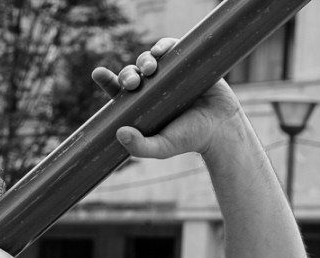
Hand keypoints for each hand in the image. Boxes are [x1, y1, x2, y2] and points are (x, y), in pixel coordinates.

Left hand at [92, 37, 242, 159]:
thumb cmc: (190, 139)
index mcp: (141, 106)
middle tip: (134, 83)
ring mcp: (169, 75)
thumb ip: (140, 147)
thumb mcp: (162, 148)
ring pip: (149, 60)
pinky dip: (163, 45)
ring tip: (150, 69)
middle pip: (132, 74)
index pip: (119, 92)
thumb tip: (120, 133)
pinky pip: (171, 47)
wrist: (221, 128)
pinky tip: (160, 51)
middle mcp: (152, 89)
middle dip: (128, 74)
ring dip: (144, 60)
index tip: (98, 74)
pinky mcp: (186, 62)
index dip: (108, 81)